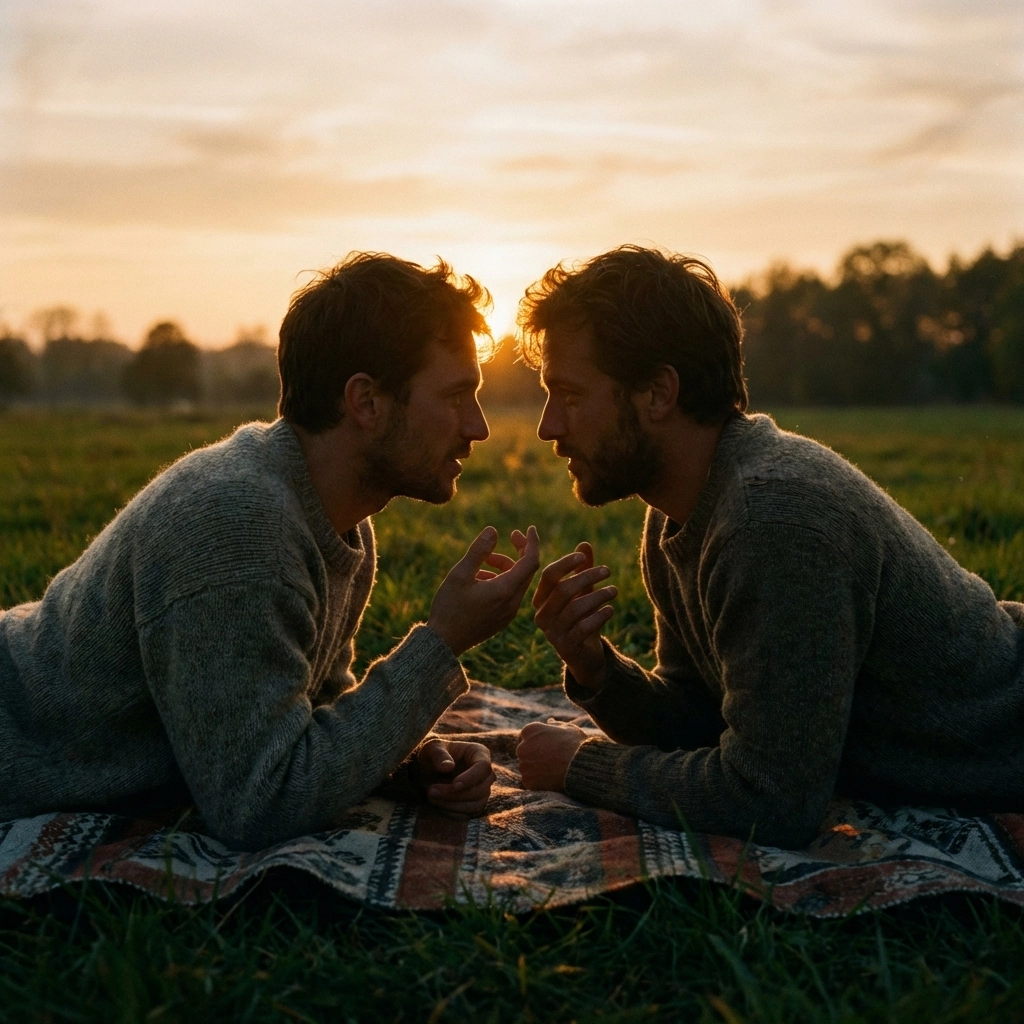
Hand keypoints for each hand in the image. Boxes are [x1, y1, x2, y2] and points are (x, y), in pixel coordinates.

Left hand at [417, 738, 495, 815]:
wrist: (429, 770)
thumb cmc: (432, 754)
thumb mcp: (431, 748)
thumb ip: (438, 754)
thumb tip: (448, 767)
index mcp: (479, 753)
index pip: (484, 767)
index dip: (471, 778)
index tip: (454, 785)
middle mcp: (485, 774)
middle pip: (481, 789)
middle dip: (456, 794)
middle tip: (431, 791)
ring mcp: (482, 791)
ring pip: (475, 805)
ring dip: (451, 804)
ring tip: (430, 796)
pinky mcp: (474, 806)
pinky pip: (467, 815)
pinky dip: (450, 812)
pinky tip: (436, 802)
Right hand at [428, 525, 540, 655]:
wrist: (443, 643)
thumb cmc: (449, 607)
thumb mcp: (460, 574)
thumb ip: (478, 551)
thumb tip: (493, 530)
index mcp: (505, 591)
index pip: (531, 561)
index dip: (532, 542)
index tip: (529, 528)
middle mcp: (512, 603)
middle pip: (526, 571)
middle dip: (519, 551)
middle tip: (509, 536)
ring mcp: (508, 614)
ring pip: (516, 582)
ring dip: (505, 567)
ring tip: (481, 562)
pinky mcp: (502, 620)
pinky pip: (509, 594)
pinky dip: (500, 580)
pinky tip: (479, 579)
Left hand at [516, 721, 587, 791]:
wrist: (581, 766)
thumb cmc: (576, 744)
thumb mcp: (567, 728)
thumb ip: (554, 725)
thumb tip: (550, 722)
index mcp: (529, 731)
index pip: (527, 737)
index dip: (539, 742)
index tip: (550, 747)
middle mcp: (522, 747)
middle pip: (525, 752)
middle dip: (534, 755)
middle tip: (552, 760)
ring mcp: (524, 765)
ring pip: (527, 767)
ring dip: (536, 769)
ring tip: (553, 770)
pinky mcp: (528, 781)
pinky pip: (530, 781)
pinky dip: (538, 782)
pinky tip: (551, 779)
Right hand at [532, 541, 614, 690]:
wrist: (585, 656)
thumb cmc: (581, 618)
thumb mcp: (582, 592)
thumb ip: (582, 570)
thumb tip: (584, 544)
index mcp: (541, 599)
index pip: (549, 576)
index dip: (565, 564)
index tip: (582, 556)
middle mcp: (542, 616)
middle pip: (563, 590)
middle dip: (586, 577)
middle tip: (607, 570)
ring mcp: (553, 633)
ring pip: (575, 609)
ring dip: (598, 596)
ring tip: (614, 591)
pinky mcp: (567, 647)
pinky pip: (584, 627)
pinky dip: (599, 616)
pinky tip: (610, 610)